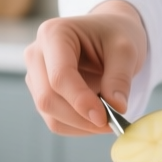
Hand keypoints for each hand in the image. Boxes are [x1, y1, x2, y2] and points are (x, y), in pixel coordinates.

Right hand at [24, 1, 147, 135]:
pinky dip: (78, 126)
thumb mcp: (125, 50)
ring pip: (50, 114)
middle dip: (80, 117)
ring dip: (80, 125)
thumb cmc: (115, 35)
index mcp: (54, 34)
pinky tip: (97, 119)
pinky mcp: (41, 93)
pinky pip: (55, 120)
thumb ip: (119, 78)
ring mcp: (35, 75)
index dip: (80, 100)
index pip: (59, 75)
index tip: (104, 117)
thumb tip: (116, 108)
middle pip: (48, 98)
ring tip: (109, 119)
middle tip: (111, 124)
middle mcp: (36, 53)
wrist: (109, 34)